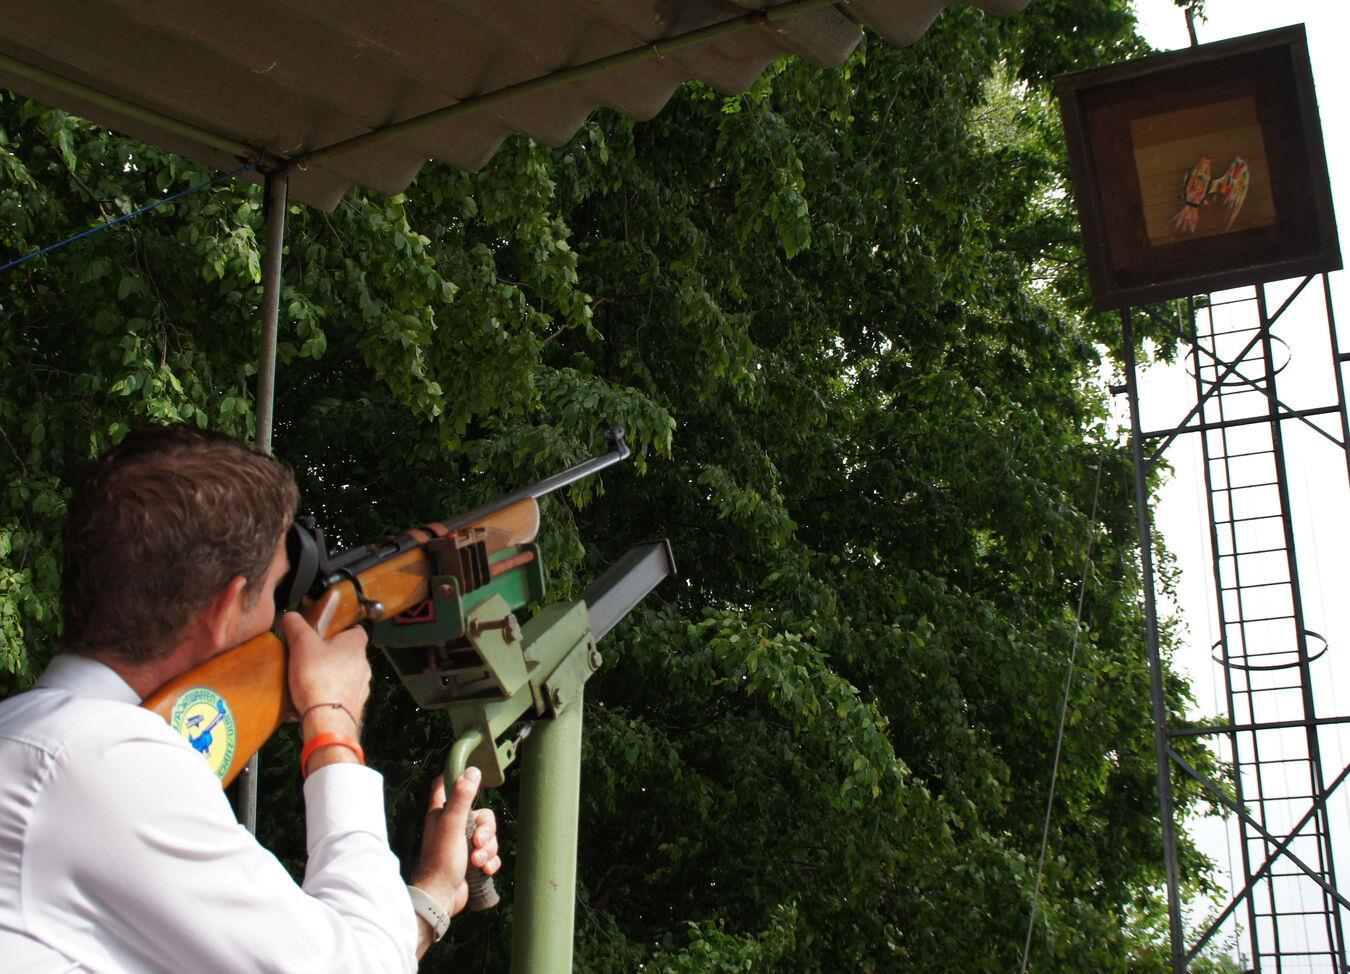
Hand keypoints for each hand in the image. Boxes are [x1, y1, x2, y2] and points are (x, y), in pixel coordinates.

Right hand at [279, 612, 370, 737]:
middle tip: (310, 656)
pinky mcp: (354, 706)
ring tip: (308, 679)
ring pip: (346, 675)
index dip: (342, 629)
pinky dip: (331, 695)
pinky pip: (342, 695)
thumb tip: (289, 616)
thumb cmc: (318, 679)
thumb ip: (295, 625)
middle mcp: (364, 665)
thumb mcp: (302, 644)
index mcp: (355, 645)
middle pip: (349, 653)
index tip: (326, 631)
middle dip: (332, 654)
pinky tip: (313, 699)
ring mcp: (361, 687)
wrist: (328, 721)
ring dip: (332, 675)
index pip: (356, 630)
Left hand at [411, 768, 500, 917]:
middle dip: (486, 831)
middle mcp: (452, 826)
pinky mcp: (472, 861)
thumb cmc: (441, 860)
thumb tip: (472, 770)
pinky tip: (485, 870)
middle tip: (478, 842)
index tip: (471, 777)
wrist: (442, 897)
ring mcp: (463, 845)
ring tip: (478, 862)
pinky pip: (490, 854)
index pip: (444, 785)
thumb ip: (461, 797)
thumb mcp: (452, 824)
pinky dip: (490, 861)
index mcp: (441, 813)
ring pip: (488, 837)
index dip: (456, 777)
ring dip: (488, 850)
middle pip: (481, 815)